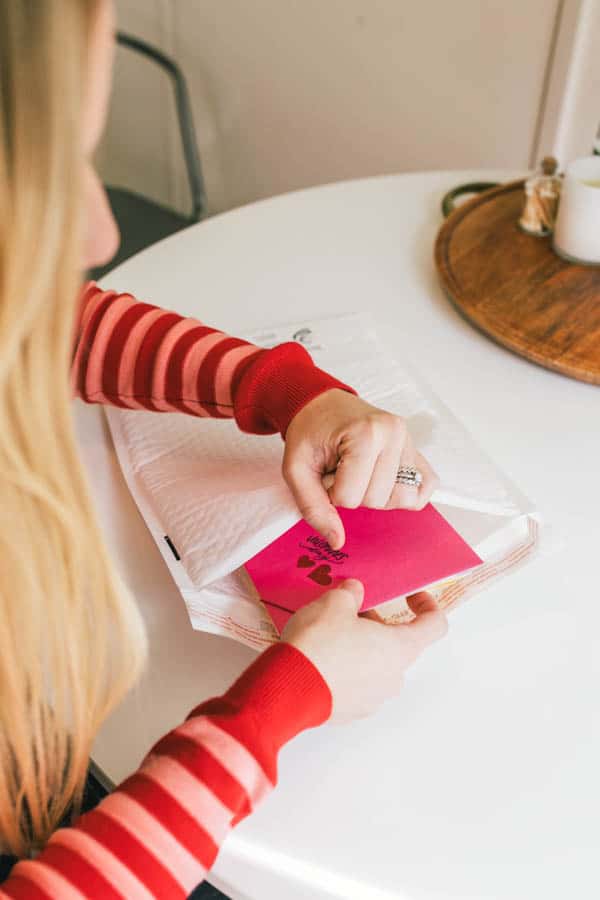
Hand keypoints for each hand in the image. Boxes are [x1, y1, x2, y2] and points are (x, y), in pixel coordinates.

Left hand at [283, 389, 438, 548]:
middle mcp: (394, 434)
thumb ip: (312, 507)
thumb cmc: (310, 432)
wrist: (322, 405)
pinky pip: (425, 488)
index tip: (326, 472)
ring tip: (359, 472)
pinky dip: (405, 494)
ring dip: (376, 495)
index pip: (350, 497)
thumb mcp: (296, 468)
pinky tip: (382, 480)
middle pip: (378, 500)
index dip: (332, 493)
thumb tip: (337, 541)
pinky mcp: (417, 451)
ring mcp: (409, 441)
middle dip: (354, 494)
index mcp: (365, 433)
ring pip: (403, 499)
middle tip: (341, 470)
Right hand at [283, 580, 447, 721]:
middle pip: (398, 644)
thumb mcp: (334, 603)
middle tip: (351, 610)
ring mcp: (374, 698)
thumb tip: (354, 591)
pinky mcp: (352, 711)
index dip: (427, 606)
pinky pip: (357, 684)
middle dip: (378, 624)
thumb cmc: (320, 643)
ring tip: (330, 633)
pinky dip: (346, 668)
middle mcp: (393, 677)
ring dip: (361, 647)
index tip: (411, 595)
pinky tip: (322, 657)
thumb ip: (351, 593)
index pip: (435, 626)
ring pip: (376, 665)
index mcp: (400, 648)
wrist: (289, 688)